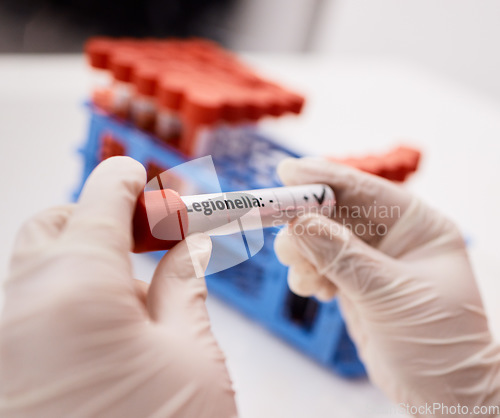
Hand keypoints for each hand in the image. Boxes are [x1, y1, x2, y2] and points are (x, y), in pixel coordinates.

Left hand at [0, 157, 236, 417]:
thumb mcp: (191, 354)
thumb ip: (183, 284)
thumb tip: (186, 244)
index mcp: (74, 286)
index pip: (103, 197)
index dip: (132, 181)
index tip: (150, 179)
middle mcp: (20, 304)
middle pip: (58, 224)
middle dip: (103, 217)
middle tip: (150, 239)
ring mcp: (1, 339)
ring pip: (39, 267)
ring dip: (87, 259)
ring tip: (137, 296)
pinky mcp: (3, 368)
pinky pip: (30, 309)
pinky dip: (67, 298)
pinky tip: (107, 332)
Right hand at [274, 157, 499, 415]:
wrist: (442, 395)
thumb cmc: (440, 342)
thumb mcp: (392, 294)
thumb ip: (343, 257)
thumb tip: (299, 223)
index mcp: (416, 225)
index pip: (364, 190)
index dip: (323, 178)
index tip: (286, 172)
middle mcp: (391, 237)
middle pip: (334, 212)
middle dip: (304, 223)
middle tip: (282, 239)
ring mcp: (369, 261)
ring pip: (319, 240)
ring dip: (303, 254)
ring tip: (308, 279)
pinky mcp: (353, 284)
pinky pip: (318, 266)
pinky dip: (308, 275)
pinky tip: (318, 291)